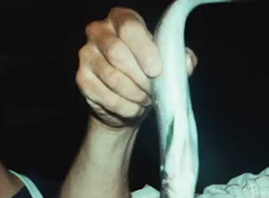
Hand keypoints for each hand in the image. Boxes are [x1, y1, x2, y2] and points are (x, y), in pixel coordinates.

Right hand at [75, 7, 195, 129]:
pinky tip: (134, 108)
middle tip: (153, 91)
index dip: (145, 50)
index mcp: (121, 18)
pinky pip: (105, 96)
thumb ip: (179, 58)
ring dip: (134, 94)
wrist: (126, 103)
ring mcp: (86, 54)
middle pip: (118, 53)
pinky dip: (124, 107)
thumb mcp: (166, 62)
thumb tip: (187, 61)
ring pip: (112, 77)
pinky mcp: (82, 79)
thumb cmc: (147, 74)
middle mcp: (99, 31)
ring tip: (146, 100)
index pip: (130, 28)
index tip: (157, 71)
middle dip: (140, 77)